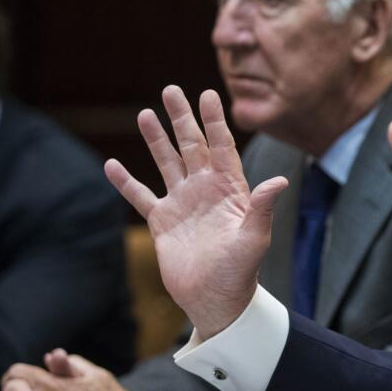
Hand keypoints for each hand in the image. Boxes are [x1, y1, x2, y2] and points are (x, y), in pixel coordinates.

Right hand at [104, 86, 286, 337]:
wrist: (216, 300)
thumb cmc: (241, 271)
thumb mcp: (254, 238)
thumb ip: (263, 208)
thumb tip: (280, 182)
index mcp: (230, 190)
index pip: (222, 147)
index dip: (214, 121)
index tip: (207, 93)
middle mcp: (205, 191)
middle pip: (191, 146)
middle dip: (181, 119)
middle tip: (170, 90)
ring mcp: (183, 204)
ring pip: (166, 163)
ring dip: (155, 140)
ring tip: (144, 113)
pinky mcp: (162, 222)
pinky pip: (141, 196)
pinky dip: (126, 182)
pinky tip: (111, 164)